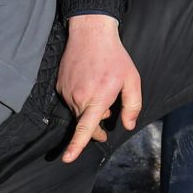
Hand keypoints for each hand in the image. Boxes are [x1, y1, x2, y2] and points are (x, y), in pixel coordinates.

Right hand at [57, 14, 142, 162]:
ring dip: (89, 111)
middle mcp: (79, 97)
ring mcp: (67, 92)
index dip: (76, 145)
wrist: (90, 34)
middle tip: (107, 125)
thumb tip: (128, 125)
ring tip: (100, 93)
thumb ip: (132, 105)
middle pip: (84, 125)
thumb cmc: (114, 57)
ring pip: (78, 112)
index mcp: (97, 98)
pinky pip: (71, 101)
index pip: (84, 128)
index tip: (67, 158)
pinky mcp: (60, 86)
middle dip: (95, 130)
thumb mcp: (132, 80)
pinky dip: (81, 100)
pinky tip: (89, 85)